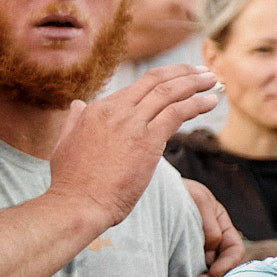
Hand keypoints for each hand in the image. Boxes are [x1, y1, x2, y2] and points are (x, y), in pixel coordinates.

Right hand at [46, 66, 218, 228]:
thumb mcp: (64, 143)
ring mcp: (131, 123)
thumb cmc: (70, 183)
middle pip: (155, 80)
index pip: (135, 88)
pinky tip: (210, 102)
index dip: (160, 81)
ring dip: (195, 83)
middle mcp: (114, 110)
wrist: (77, 204)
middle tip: (201, 71)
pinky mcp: (147, 140)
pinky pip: (178, 113)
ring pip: (169, 92)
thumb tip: (77, 104)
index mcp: (96, 110)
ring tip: (211, 81)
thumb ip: (74, 121)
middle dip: (182, 72)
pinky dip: (197, 104)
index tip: (177, 81)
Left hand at [178, 178, 244, 276]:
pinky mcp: (178, 255)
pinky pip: (189, 271)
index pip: (234, 249)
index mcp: (221, 226)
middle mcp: (212, 240)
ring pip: (207, 272)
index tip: (213, 273)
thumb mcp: (199, 200)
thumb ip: (210, 225)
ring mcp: (195, 249)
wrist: (147, 190)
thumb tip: (212, 250)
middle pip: (222, 266)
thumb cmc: (177, 191)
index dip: (228, 263)